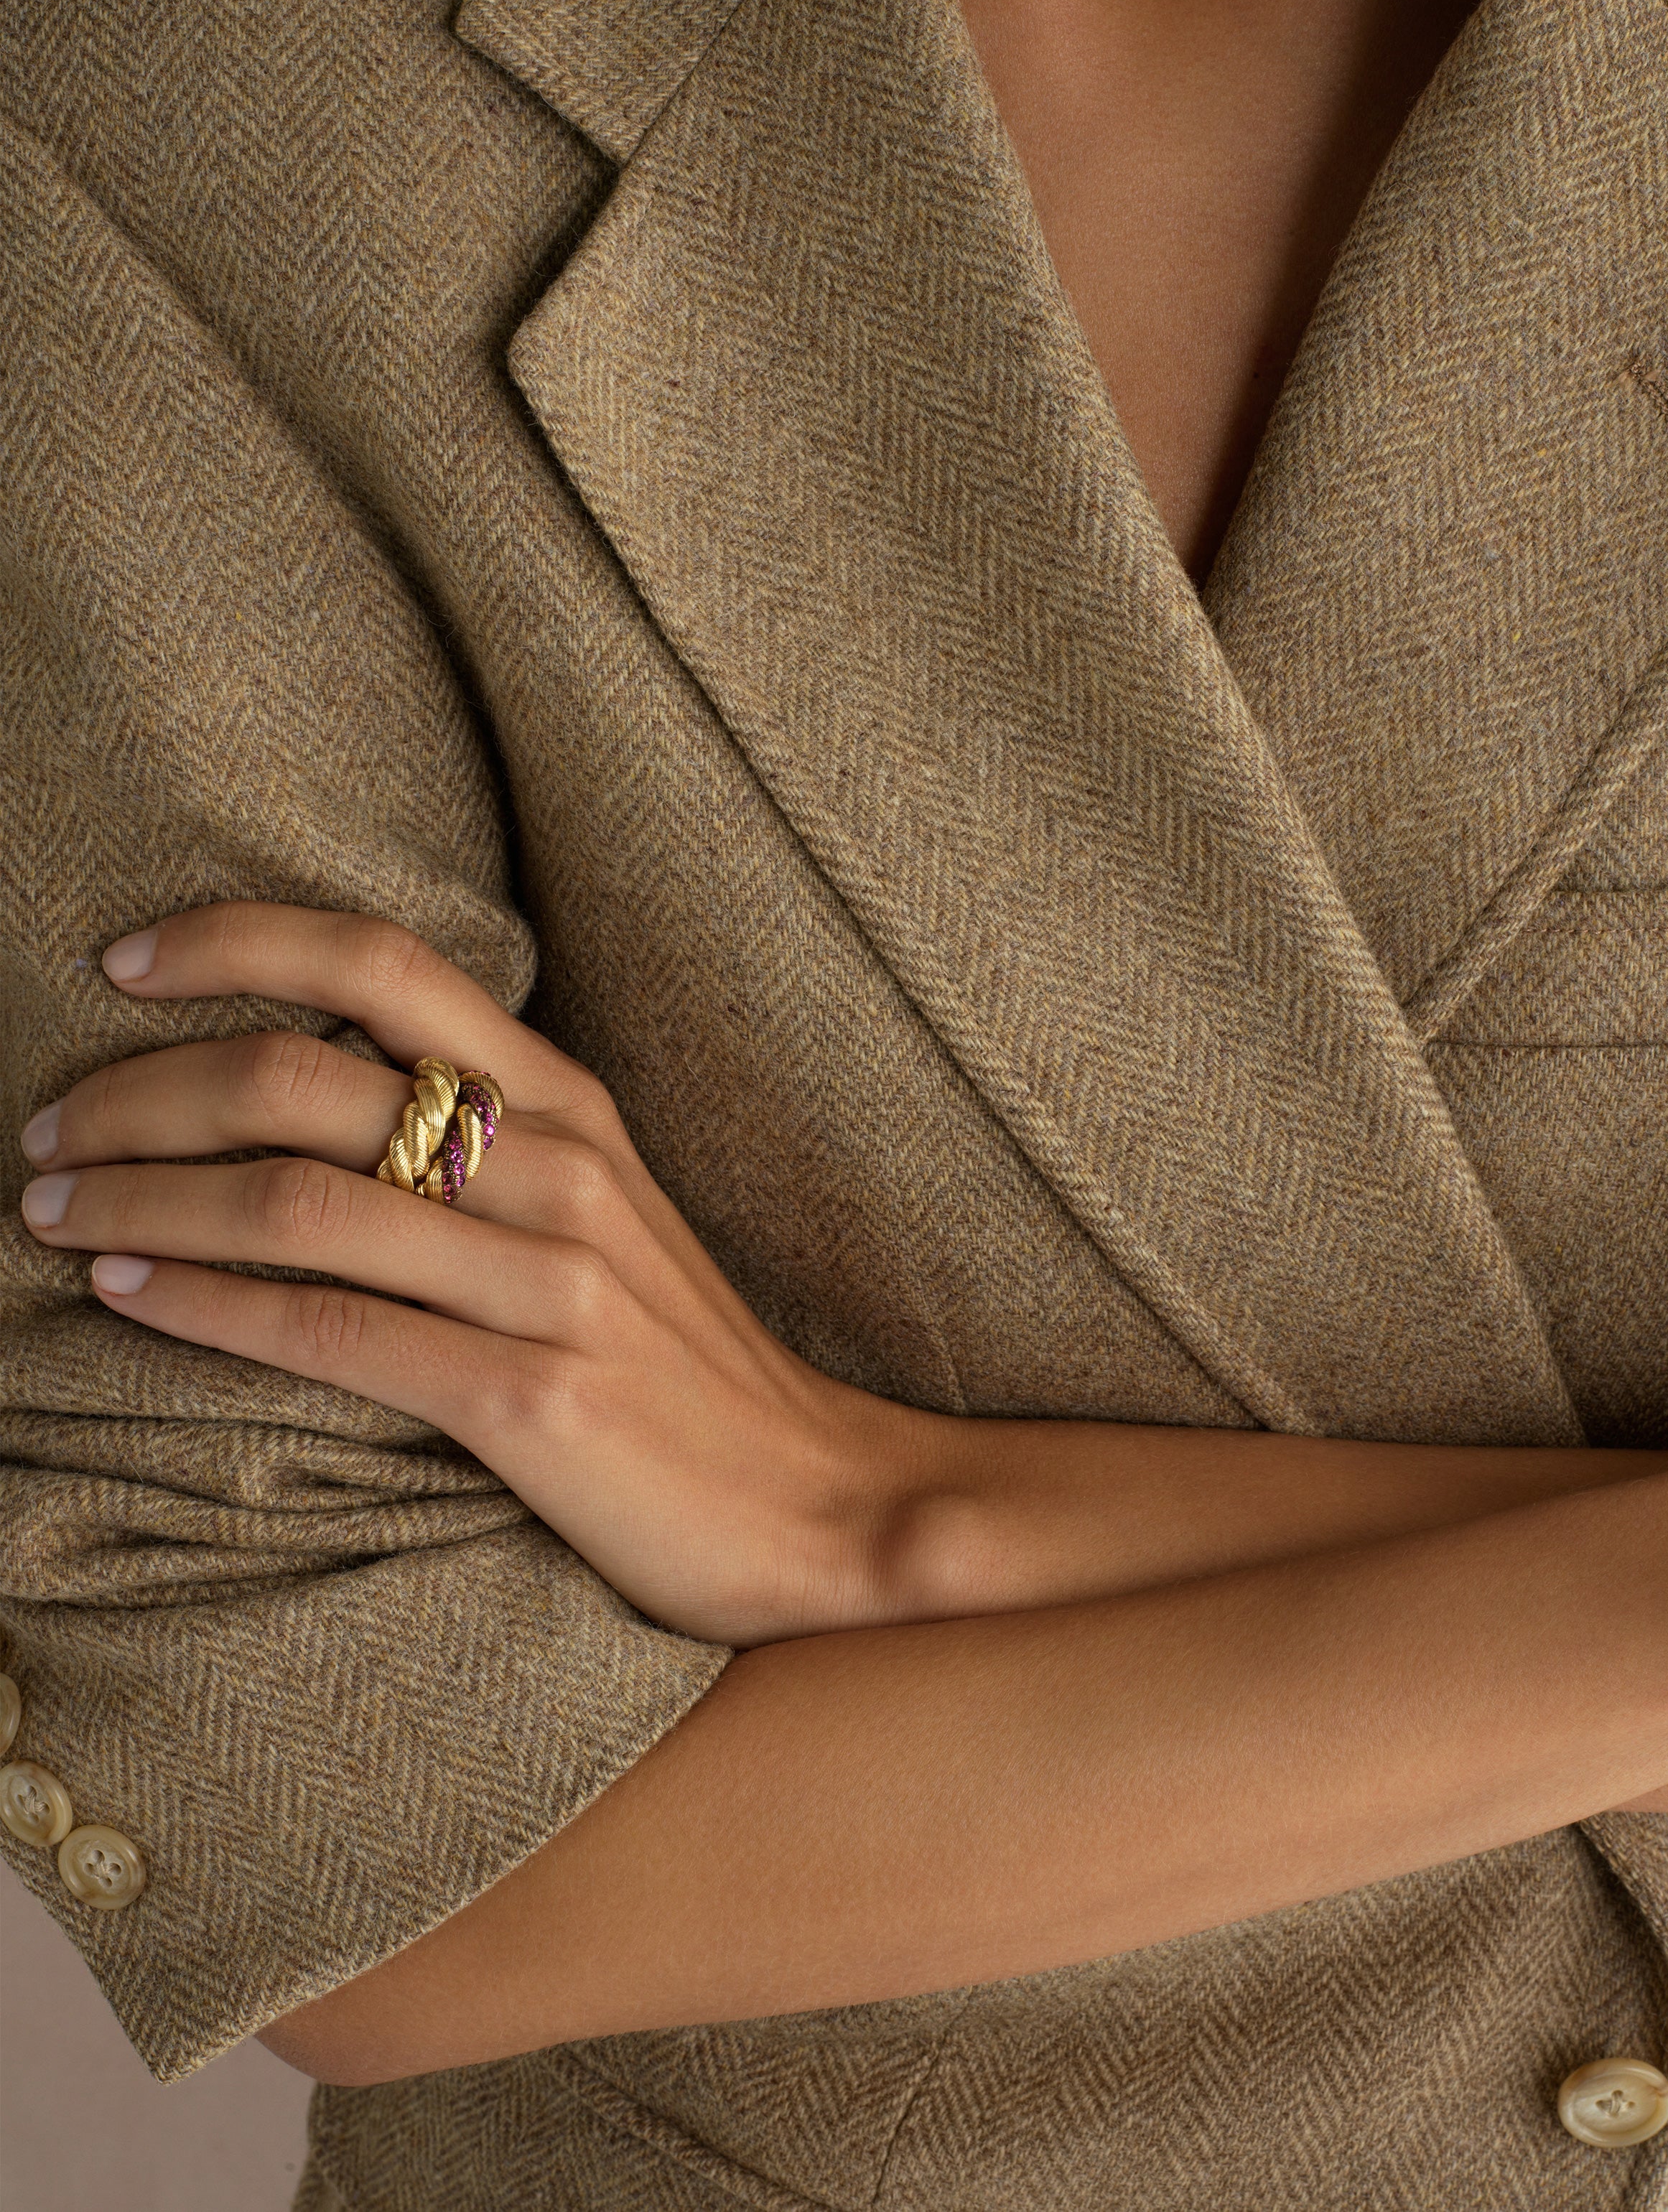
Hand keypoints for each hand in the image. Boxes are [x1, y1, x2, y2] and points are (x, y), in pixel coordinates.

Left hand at [18, 903, 918, 1647]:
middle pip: (307, 1077)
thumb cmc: (686, 1362)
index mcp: (573, 1108)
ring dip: (142, 1194)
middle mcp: (560, 1170)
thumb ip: (496, 1143)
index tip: (125, 960)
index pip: (388, 965)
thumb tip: (341, 1097)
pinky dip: (202, 1305)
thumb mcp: (608, 1214)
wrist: (815, 1501)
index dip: (241, 942)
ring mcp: (550, 1285)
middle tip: (49, 1124)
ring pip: (296, 1199)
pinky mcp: (530, 1401)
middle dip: (144, 1090)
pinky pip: (330, 1331)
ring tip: (48, 1205)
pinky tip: (123, 1293)